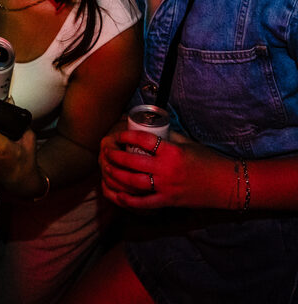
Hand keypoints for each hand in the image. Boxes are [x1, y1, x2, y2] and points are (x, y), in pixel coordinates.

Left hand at [100, 129, 232, 209]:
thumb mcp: (186, 143)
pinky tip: (119, 195)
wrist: (227, 184)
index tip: (117, 135)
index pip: (143, 140)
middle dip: (116, 156)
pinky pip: (145, 203)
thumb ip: (166, 138)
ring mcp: (167, 187)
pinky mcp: (170, 201)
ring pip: (134, 182)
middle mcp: (167, 169)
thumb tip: (146, 130)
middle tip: (106, 151)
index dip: (126, 136)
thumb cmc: (207, 159)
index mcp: (172, 151)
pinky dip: (130, 200)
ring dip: (118, 175)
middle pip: (133, 161)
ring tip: (107, 168)